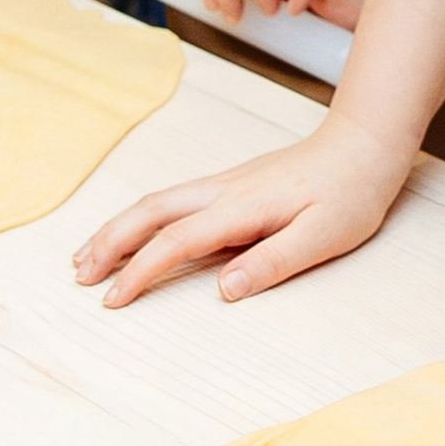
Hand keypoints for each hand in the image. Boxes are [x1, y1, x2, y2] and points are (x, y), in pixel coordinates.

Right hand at [73, 116, 411, 307]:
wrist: (365, 144)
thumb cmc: (351, 193)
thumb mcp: (324, 236)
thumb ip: (274, 262)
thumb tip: (223, 289)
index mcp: (243, 207)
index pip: (177, 241)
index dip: (141, 272)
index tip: (113, 300)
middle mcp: (225, 190)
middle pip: (151, 212)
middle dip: (109, 242)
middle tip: (79, 277)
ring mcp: (226, 183)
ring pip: (158, 201)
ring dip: (119, 227)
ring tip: (88, 257)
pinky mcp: (232, 185)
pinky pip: (173, 200)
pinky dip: (142, 218)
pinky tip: (137, 233)